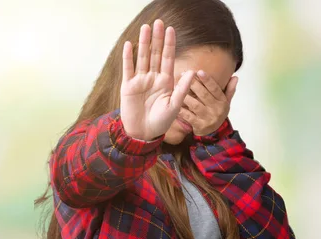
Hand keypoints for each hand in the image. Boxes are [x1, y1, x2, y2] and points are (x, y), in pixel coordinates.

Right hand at [120, 19, 195, 140]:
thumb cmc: (161, 122)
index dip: (169, 44)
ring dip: (144, 43)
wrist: (143, 133)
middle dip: (157, 38)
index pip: (168, 58)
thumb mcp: (174, 106)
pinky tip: (129, 44)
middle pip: (155, 54)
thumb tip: (192, 72)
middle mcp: (153, 78)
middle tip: (158, 22)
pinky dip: (128, 57)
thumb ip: (182, 89)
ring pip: (142, 57)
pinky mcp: (128, 86)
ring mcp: (140, 80)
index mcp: (166, 81)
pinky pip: (128, 68)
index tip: (171, 30)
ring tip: (146, 27)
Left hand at [178, 70, 237, 135]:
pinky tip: (175, 102)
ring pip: (195, 105)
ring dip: (186, 95)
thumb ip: (230, 89)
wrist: (213, 133)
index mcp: (222, 102)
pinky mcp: (199, 126)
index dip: (208, 80)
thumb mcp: (226, 102)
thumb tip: (236, 77)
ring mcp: (208, 118)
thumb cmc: (217, 113)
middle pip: (204, 95)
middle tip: (183, 74)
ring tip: (177, 86)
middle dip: (193, 84)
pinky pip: (189, 116)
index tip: (199, 71)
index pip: (215, 89)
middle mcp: (216, 110)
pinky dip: (182, 109)